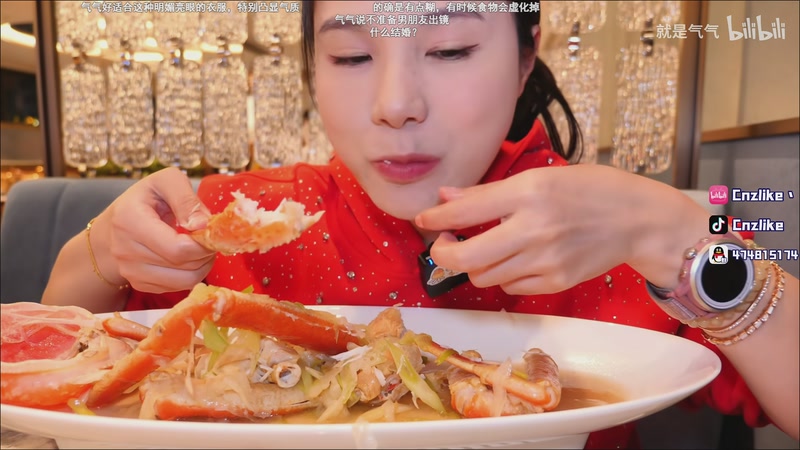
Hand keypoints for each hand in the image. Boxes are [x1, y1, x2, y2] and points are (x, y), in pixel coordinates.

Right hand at [96, 167, 215, 292]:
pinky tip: (188, 258)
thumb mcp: (166, 181)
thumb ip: (186, 199)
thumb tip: (203, 225)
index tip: (211, 233)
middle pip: (182, 266)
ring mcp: (129, 270)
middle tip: (209, 239)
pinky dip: (190, 275)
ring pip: (183, 281)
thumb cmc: (148, 197)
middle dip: (206, 254)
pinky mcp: (138, 284)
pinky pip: (176, 288)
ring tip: (201, 248)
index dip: (203, 245)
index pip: (177, 249)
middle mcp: (124, 249)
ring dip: (202, 267)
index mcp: (130, 220)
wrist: (119, 220)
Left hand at [414, 164, 709, 293]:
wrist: (639, 220)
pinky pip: (509, 287)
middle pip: (465, 257)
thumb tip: (446, 197)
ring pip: (483, 276)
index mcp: (529, 192)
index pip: (465, 211)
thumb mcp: (541, 176)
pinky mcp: (555, 282)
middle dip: (443, 253)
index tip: (424, 219)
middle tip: (443, 244)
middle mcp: (534, 228)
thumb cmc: (590, 190)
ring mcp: (545, 260)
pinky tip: (514, 259)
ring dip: (475, 264)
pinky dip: (502, 275)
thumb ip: (490, 192)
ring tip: (485, 248)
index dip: (435, 218)